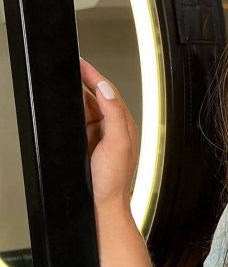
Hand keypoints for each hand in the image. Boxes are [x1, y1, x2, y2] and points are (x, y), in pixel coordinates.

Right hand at [79, 57, 138, 208]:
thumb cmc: (114, 180)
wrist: (102, 204)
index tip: (81, 63)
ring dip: (76, 95)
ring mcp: (99, 135)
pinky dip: (71, 112)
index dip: (94, 76)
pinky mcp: (87, 143)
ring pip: (86, 107)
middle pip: (97, 96)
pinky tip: (64, 108)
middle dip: (84, 81)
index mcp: (124, 124)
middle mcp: (113, 127)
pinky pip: (78, 121)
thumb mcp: (118, 143)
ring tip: (66, 83)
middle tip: (70, 67)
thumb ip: (115, 114)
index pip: (109, 92)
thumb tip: (105, 89)